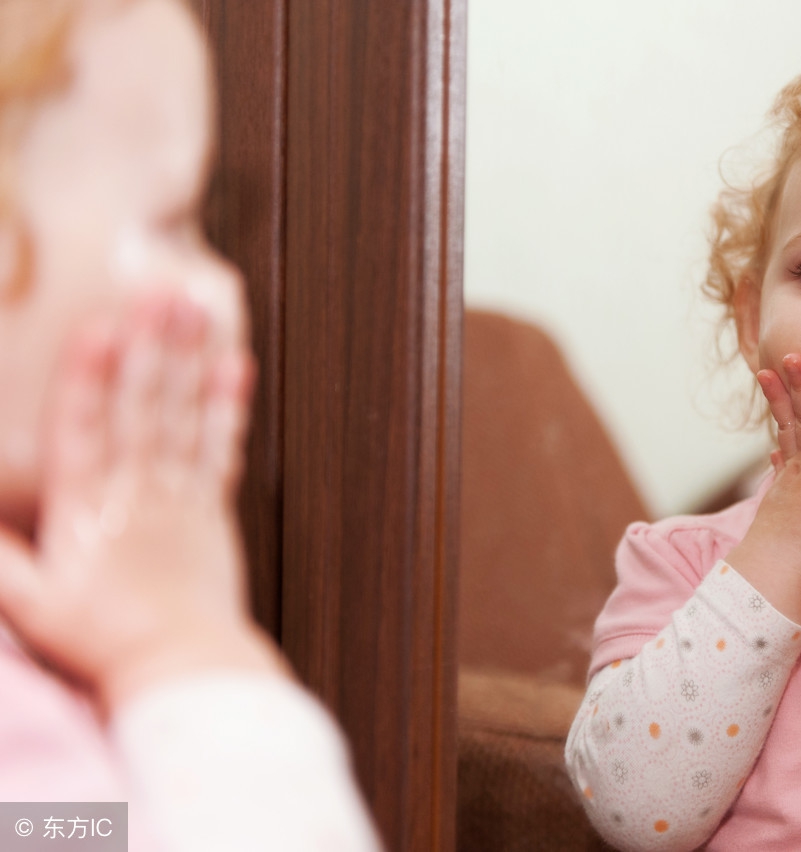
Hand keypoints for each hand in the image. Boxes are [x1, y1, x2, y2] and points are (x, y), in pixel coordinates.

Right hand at [0, 294, 283, 710]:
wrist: (181, 666)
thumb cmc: (100, 639)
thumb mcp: (29, 601)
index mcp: (83, 510)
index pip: (82, 430)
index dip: (89, 376)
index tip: (99, 326)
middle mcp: (133, 491)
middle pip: (139, 407)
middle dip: (147, 345)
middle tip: (158, 289)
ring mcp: (178, 495)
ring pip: (180, 416)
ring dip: (185, 358)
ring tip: (193, 306)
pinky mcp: (212, 508)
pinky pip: (221, 447)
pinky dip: (227, 406)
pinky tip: (234, 365)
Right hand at [726, 354, 800, 623]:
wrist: (774, 576)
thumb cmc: (778, 550)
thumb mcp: (776, 507)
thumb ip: (781, 477)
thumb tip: (775, 456)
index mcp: (793, 472)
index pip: (787, 425)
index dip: (781, 396)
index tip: (773, 369)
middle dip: (799, 385)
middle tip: (795, 355)